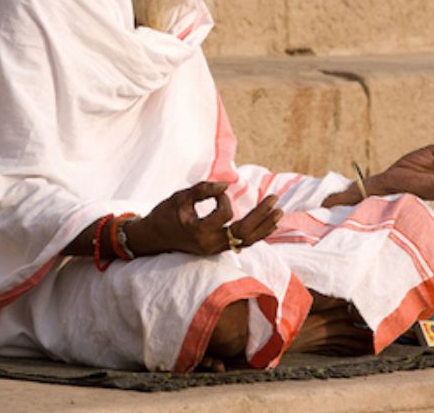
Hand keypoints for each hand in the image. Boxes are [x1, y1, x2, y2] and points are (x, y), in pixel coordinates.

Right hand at [129, 183, 282, 255]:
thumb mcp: (180, 197)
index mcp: (199, 232)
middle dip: (261, 215)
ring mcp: (215, 250)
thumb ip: (203, 190)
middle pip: (244, 232)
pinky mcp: (217, 249)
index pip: (224, 214)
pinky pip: (242, 243)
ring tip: (279, 213)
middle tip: (275, 199)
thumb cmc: (165, 214)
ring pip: (247, 241)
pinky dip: (256, 233)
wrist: (153, 237)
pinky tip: (269, 224)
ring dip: (264, 226)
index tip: (216, 190)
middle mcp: (210, 245)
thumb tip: (228, 184)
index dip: (222, 198)